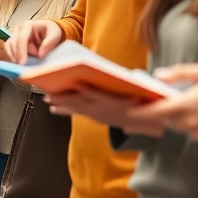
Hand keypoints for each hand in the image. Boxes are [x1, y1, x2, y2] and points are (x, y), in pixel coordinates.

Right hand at [6, 20, 63, 64]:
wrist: (48, 31)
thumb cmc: (51, 31)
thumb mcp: (55, 35)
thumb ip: (49, 43)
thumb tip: (40, 54)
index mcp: (28, 25)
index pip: (21, 39)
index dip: (21, 51)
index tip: (23, 63)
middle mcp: (18, 28)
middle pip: (13, 44)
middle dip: (19, 55)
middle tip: (27, 63)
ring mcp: (14, 34)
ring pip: (8, 46)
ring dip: (14, 56)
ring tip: (21, 64)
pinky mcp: (12, 41)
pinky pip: (8, 49)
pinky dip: (11, 56)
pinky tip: (17, 63)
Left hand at [44, 85, 163, 136]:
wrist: (150, 122)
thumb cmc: (146, 100)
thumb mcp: (144, 90)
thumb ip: (138, 83)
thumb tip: (133, 75)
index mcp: (117, 103)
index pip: (101, 96)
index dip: (89, 91)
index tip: (77, 84)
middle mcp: (106, 111)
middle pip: (83, 104)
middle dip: (65, 99)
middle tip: (48, 95)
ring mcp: (101, 115)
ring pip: (78, 110)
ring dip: (62, 106)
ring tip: (47, 100)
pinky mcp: (98, 118)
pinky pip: (80, 114)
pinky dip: (66, 110)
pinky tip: (54, 108)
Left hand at [128, 62, 197, 141]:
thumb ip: (180, 73)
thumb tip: (158, 75)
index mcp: (187, 104)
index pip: (154, 112)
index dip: (138, 112)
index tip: (125, 111)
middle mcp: (190, 121)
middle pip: (163, 118)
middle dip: (154, 111)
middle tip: (141, 102)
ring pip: (175, 124)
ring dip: (171, 115)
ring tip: (167, 102)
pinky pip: (189, 128)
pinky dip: (186, 120)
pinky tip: (194, 109)